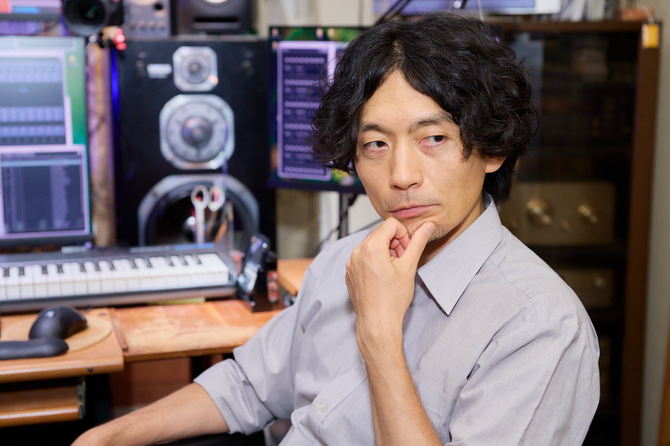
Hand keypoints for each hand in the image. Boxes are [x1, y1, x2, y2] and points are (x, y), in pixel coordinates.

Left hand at [345, 218, 433, 349]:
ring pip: (371, 245)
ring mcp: (351, 263)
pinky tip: (382, 277)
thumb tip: (427, 226)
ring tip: (393, 270)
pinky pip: (363, 257)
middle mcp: (357, 252)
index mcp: (371, 247)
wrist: (377, 323)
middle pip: (380, 233)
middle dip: (394, 243)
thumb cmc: (392, 299)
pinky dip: (374, 261)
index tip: (407, 250)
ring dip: (385, 252)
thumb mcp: (409, 267)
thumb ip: (417, 243)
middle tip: (402, 260)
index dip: (404, 235)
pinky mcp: (350, 273)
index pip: (391, 224)